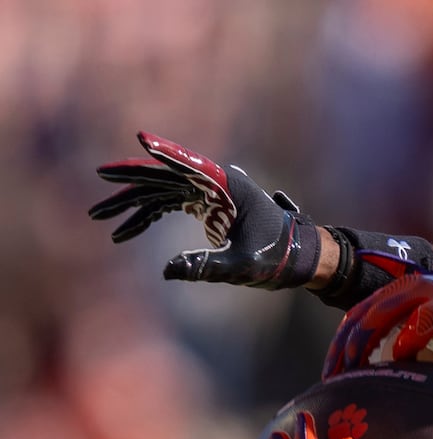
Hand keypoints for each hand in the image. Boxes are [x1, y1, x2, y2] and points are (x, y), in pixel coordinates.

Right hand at [89, 131, 321, 288]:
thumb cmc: (278, 259)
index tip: (142, 138)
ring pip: (160, 191)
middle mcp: (215, 184)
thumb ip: (207, 267)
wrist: (298, 258)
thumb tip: (169, 271)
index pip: (191, 166)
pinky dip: (145, 218)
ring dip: (131, 203)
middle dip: (131, 180)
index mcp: (230, 187)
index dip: (166, 151)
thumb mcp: (242, 266)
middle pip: (166, 176)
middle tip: (99, 176)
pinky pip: (166, 206)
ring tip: (99, 216)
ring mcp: (206, 193)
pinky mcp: (203, 206)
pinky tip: (124, 233)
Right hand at [323, 254, 432, 389]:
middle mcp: (419, 291)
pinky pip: (353, 317)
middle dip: (365, 342)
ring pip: (362, 315)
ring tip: (334, 379)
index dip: (414, 333)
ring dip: (344, 345)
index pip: (428, 314)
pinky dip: (340, 342)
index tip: (398, 356)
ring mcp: (395, 292)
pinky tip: (332, 370)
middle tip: (353, 376)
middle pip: (384, 312)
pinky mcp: (379, 299)